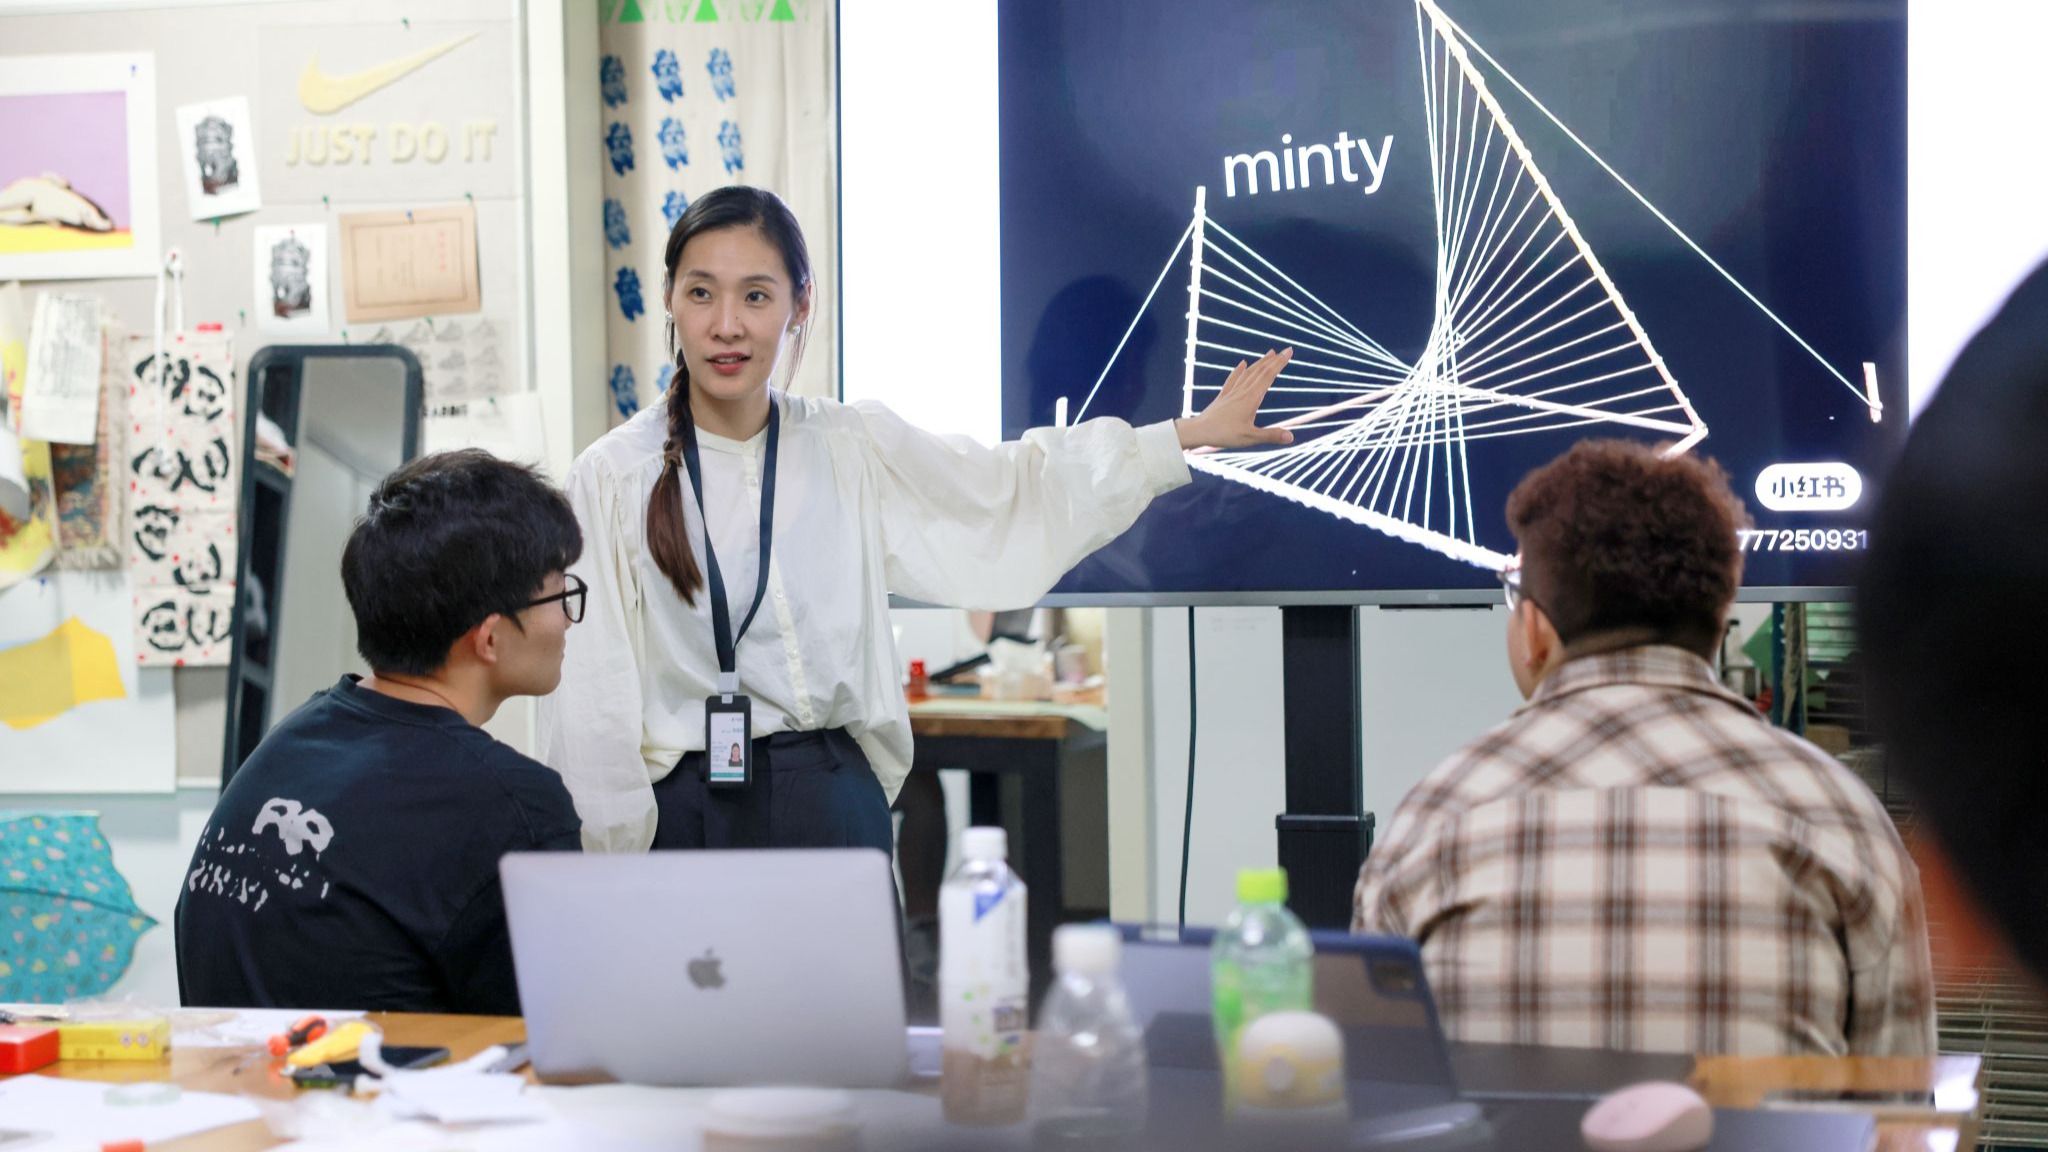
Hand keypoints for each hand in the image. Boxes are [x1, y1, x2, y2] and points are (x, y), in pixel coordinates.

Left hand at [1175, 348, 1293, 449]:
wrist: (1199, 431)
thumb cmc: (1223, 435)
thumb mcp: (1250, 437)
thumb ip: (1271, 436)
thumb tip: (1291, 437)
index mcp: (1251, 398)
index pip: (1268, 376)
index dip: (1280, 363)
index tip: (1289, 351)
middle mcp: (1242, 392)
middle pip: (1260, 371)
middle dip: (1274, 360)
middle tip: (1286, 350)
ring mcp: (1232, 393)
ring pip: (1248, 373)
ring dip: (1260, 362)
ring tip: (1269, 353)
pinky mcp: (1223, 397)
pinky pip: (1233, 379)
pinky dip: (1239, 370)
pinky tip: (1242, 363)